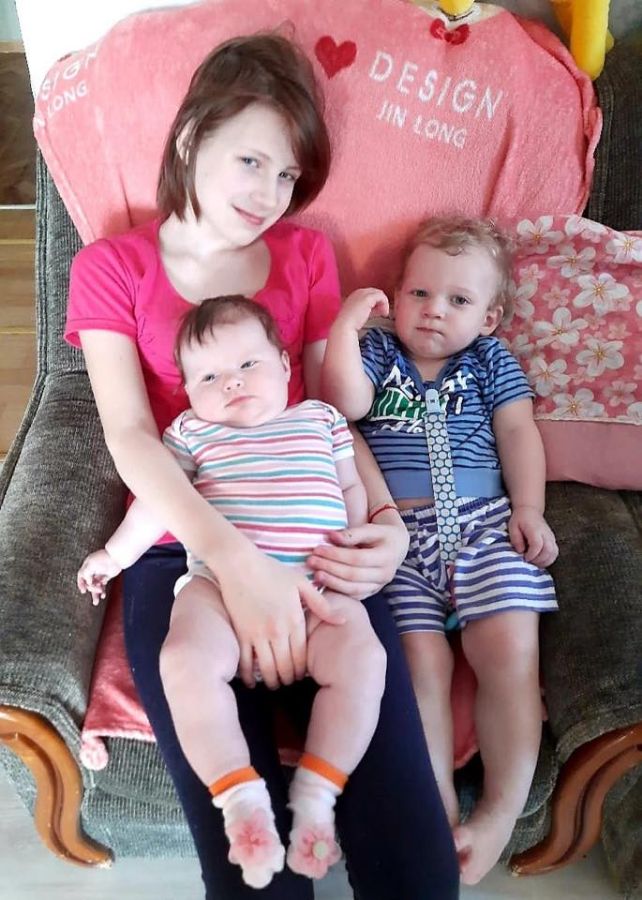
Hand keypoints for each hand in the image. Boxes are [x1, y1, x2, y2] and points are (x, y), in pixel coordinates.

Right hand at [77, 549, 121, 604]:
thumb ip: (86, 574)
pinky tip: (103, 595)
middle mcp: (92, 571)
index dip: (81, 584)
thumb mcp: (91, 565)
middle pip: (88, 583)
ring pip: (95, 587)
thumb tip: (88, 583)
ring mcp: (99, 575)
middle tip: (98, 590)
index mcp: (87, 567)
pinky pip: (102, 586)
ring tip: (95, 602)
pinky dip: (102, 591)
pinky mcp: (106, 577)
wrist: (117, 557)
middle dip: (92, 589)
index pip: (81, 576)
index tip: (83, 591)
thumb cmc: (103, 558)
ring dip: (95, 594)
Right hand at [216, 547, 345, 690]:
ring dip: (272, 681)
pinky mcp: (241, 633)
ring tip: (274, 683)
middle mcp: (277, 630)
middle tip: (289, 682)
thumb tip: (342, 620)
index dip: (302, 670)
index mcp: (294, 619)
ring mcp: (257, 633)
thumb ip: (321, 605)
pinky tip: (252, 682)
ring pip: (268, 669)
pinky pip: (246, 662)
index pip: (302, 656)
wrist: (239, 563)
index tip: (301, 674)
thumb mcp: (301, 583)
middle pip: (286, 667)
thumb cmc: (271, 571)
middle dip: (289, 679)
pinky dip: (250, 676)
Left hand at [307, 512, 408, 599]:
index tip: (318, 549)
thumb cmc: (381, 535)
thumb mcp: (371, 529)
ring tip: (315, 574)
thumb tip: (331, 536)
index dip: (336, 555)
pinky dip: (338, 590)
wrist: (396, 548)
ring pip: (353, 588)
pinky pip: (353, 595)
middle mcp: (385, 574)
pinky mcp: (372, 592)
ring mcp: (379, 586)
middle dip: (330, 568)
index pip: (357, 558)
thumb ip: (352, 533)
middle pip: (353, 574)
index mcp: (386, 556)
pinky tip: (324, 584)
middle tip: (311, 561)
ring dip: (331, 582)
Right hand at [336, 288, 389, 331]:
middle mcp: (358, 292)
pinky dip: (385, 304)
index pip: (369, 294)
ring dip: (384, 303)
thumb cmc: (350, 324)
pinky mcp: (368, 298)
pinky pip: (381, 296)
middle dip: (380, 302)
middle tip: (383, 313)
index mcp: (354, 295)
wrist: (345, 326)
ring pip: (379, 294)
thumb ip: (366, 310)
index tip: (378, 313)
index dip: (375, 303)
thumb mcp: (358, 314)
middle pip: (375, 292)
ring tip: (384, 314)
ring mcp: (363, 294)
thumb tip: (376, 311)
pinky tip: (384, 313)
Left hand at [508, 506, 557, 567]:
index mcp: (535, 529)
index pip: (537, 545)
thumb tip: (521, 551)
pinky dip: (548, 560)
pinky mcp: (553, 540)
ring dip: (544, 561)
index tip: (525, 557)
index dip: (532, 554)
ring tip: (534, 561)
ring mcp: (551, 537)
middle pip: (548, 550)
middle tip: (529, 561)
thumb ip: (516, 539)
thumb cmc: (520, 519)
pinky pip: (555, 553)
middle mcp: (546, 534)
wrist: (530, 511)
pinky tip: (539, 560)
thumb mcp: (512, 527)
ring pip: (553, 553)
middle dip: (538, 560)